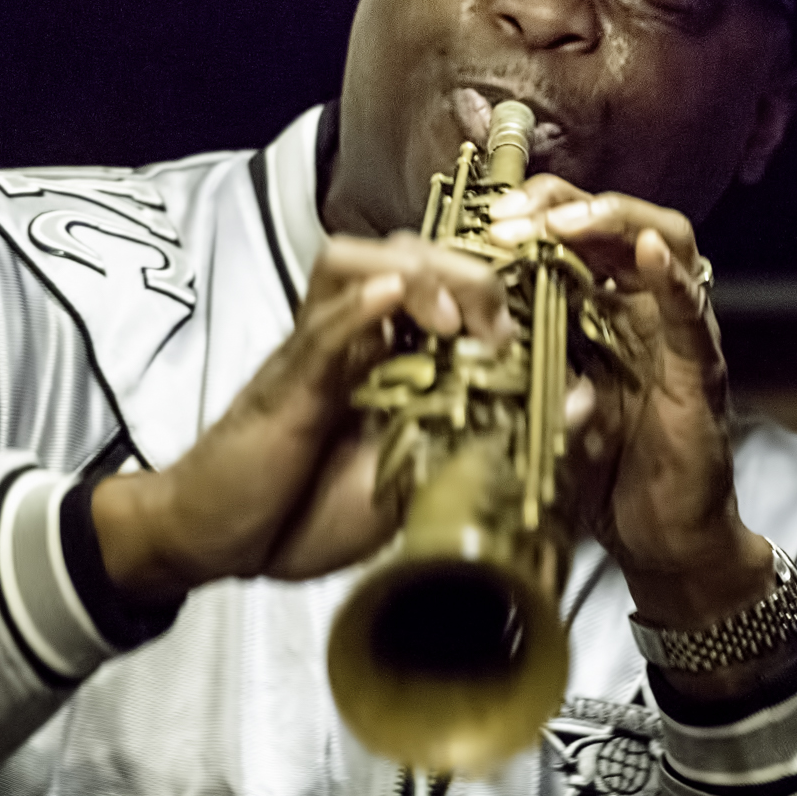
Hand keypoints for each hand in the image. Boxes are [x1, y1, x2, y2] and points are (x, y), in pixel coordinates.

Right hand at [90, 233, 513, 601]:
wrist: (214, 540)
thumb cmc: (304, 510)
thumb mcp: (418, 481)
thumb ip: (495, 439)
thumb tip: (581, 401)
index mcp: (388, 354)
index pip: (443, 281)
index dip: (495, 282)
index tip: (539, 322)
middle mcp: (350, 337)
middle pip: (405, 255)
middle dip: (464, 272)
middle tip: (501, 327)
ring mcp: (313, 353)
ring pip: (355, 265)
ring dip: (413, 276)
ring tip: (452, 320)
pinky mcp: (284, 385)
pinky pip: (319, 331)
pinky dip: (354, 310)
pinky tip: (387, 300)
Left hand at [487, 177, 773, 632]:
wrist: (659, 538)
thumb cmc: (599, 470)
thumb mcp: (535, 402)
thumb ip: (506, 360)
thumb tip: (443, 322)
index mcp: (601, 305)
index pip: (570, 230)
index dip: (527, 214)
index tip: (478, 224)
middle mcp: (644, 305)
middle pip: (613, 219)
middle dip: (559, 205)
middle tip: (507, 218)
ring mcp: (678, 331)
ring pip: (664, 239)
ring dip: (610, 222)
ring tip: (564, 225)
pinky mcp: (700, 369)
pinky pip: (692, 311)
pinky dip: (672, 277)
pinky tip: (647, 251)